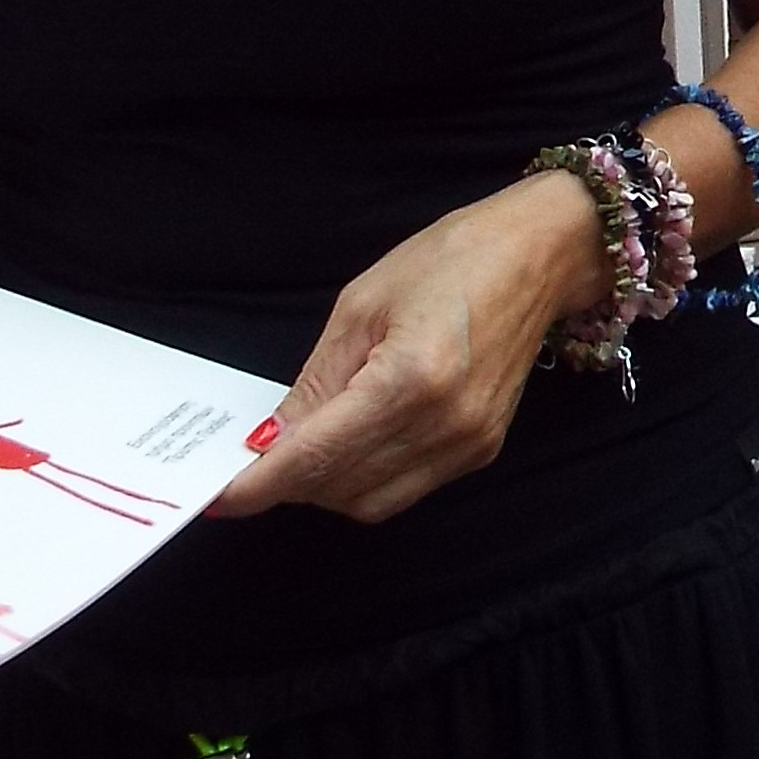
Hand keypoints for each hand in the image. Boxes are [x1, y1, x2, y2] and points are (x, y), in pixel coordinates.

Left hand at [214, 171, 606, 524]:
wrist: (536, 257)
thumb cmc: (450, 260)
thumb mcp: (361, 304)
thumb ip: (317, 380)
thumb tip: (272, 436)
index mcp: (411, 378)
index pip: (320, 454)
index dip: (264, 482)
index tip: (222, 494)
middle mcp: (445, 424)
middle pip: (343, 486)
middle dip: (288, 485)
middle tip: (247, 467)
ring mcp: (469, 445)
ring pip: (373, 501)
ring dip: (323, 488)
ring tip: (292, 457)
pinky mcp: (481, 451)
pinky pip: (406, 489)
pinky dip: (363, 480)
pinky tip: (342, 450)